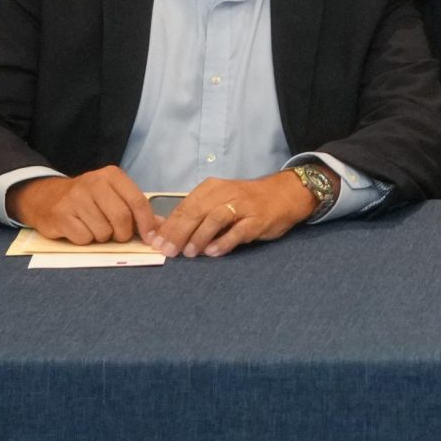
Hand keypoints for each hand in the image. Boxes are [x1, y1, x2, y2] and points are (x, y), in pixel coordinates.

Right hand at [9, 165, 158, 247]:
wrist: (46, 198)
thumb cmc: (88, 199)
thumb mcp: (112, 196)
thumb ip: (136, 209)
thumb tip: (161, 227)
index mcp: (112, 175)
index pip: (138, 201)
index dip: (147, 223)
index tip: (149, 238)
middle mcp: (94, 182)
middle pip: (122, 218)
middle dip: (122, 234)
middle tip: (115, 234)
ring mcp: (76, 198)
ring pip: (103, 232)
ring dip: (101, 237)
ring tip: (93, 227)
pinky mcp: (61, 215)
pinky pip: (84, 238)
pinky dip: (84, 240)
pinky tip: (78, 229)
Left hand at [148, 173, 317, 258]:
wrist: (284, 194)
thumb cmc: (246, 201)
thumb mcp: (220, 201)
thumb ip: (198, 215)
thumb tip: (169, 234)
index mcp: (212, 188)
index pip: (185, 206)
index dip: (169, 225)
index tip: (156, 242)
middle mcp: (225, 193)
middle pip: (196, 211)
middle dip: (179, 232)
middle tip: (168, 251)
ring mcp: (242, 205)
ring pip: (215, 219)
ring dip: (200, 236)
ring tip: (189, 253)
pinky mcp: (257, 219)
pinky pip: (238, 231)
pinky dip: (224, 242)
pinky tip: (213, 252)